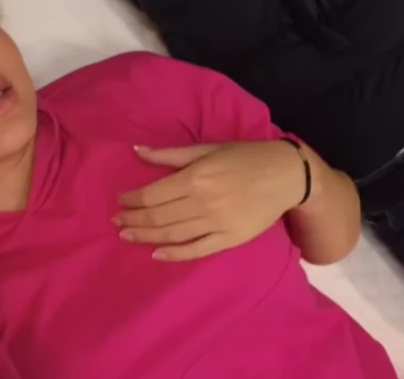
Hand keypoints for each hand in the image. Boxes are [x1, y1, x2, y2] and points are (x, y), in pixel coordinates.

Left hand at [114, 141, 305, 260]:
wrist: (287, 175)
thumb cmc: (244, 157)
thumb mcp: (206, 149)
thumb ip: (170, 154)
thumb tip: (137, 152)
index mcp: (195, 178)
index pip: (152, 194)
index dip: (132, 200)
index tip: (120, 201)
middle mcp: (202, 202)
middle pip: (158, 216)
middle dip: (133, 220)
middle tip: (117, 222)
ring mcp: (216, 223)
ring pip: (173, 234)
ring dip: (146, 236)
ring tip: (127, 236)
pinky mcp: (229, 239)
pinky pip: (197, 250)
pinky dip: (175, 254)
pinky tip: (156, 254)